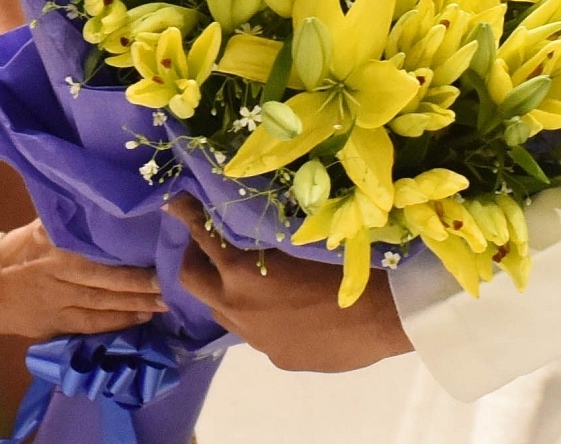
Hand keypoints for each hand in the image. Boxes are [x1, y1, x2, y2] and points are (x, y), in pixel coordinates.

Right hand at [0, 219, 164, 338]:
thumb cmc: (18, 251)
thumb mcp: (41, 227)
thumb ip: (71, 219)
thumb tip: (106, 202)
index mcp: (55, 245)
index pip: (95, 249)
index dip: (126, 253)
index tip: (155, 249)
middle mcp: (58, 273)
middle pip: (104, 278)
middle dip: (139, 281)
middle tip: (171, 279)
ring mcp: (58, 301)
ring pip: (102, 304)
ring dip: (136, 303)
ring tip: (165, 300)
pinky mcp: (57, 323)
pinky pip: (91, 324)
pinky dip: (118, 322)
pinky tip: (142, 318)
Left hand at [169, 195, 411, 371]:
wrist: (384, 317)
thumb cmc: (347, 265)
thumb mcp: (301, 240)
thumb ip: (269, 240)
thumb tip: (258, 228)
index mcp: (243, 272)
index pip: (203, 237)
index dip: (187, 216)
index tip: (175, 203)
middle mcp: (240, 305)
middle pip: (192, 280)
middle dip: (193, 258)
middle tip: (205, 242)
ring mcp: (256, 337)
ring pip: (221, 310)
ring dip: (223, 290)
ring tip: (243, 275)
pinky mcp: (277, 357)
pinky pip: (255, 332)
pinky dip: (257, 315)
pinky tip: (282, 307)